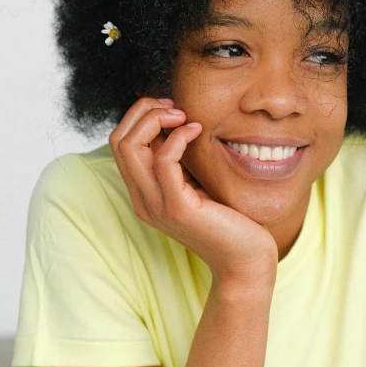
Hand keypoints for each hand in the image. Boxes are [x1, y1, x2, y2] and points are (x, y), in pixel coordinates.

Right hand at [109, 98, 278, 285]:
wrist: (246, 260)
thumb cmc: (228, 219)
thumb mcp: (195, 182)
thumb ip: (178, 160)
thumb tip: (170, 122)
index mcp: (144, 192)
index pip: (120, 142)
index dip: (140, 116)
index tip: (172, 108)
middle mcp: (142, 199)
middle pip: (119, 140)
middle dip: (144, 111)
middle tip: (176, 107)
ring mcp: (156, 205)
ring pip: (131, 146)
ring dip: (156, 118)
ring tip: (184, 116)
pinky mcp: (177, 208)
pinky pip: (163, 160)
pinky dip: (178, 137)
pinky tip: (198, 131)